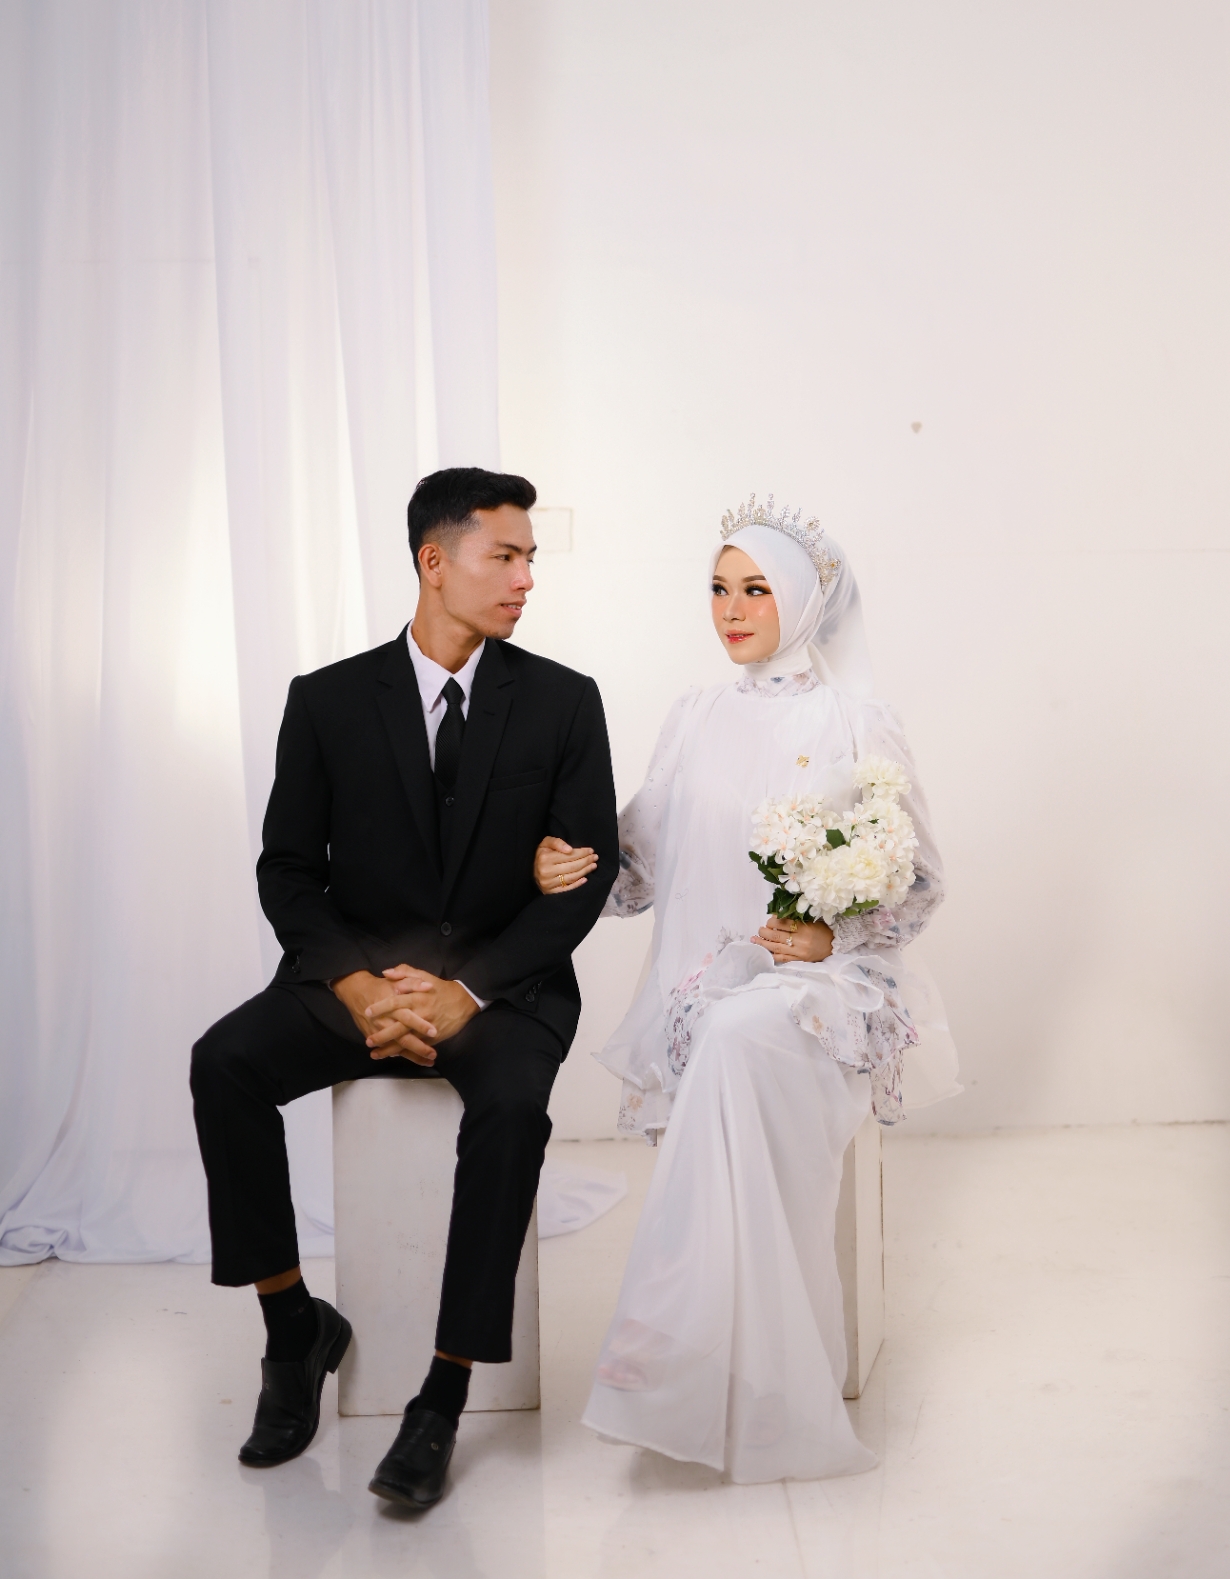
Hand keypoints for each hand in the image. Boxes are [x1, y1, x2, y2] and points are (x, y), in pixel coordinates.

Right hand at [331, 970, 438, 1065]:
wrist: (356, 991)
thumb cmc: (381, 986)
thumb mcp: (397, 980)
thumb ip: (413, 981)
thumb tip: (429, 986)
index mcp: (394, 1006)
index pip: (408, 1017)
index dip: (420, 1025)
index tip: (434, 1032)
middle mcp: (386, 1021)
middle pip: (403, 1038)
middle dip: (418, 1047)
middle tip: (433, 1054)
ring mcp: (379, 1031)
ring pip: (397, 1047)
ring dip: (412, 1056)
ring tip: (428, 1062)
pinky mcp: (373, 1036)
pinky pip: (388, 1049)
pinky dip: (400, 1055)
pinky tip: (413, 1059)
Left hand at [363, 966, 480, 1057]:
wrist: (463, 1002)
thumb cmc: (440, 988)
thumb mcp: (423, 975)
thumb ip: (404, 972)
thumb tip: (386, 972)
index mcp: (417, 997)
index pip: (395, 1002)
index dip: (380, 1008)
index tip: (367, 1012)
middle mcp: (421, 1013)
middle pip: (398, 1026)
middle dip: (382, 1035)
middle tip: (368, 1040)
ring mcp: (427, 1028)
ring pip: (406, 1040)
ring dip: (390, 1048)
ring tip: (375, 1053)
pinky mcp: (433, 1038)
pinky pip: (416, 1047)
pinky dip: (404, 1053)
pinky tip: (392, 1056)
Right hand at [534, 835, 596, 894]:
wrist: (530, 869)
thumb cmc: (541, 854)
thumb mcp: (546, 843)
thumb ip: (557, 842)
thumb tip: (570, 849)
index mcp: (545, 858)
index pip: (569, 855)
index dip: (582, 853)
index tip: (591, 851)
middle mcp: (546, 871)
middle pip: (573, 866)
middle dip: (586, 861)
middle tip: (595, 858)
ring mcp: (548, 883)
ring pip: (572, 877)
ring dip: (585, 871)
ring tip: (593, 866)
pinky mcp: (550, 892)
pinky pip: (567, 889)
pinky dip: (577, 884)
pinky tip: (585, 879)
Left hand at [756, 916, 833, 963]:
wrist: (834, 945)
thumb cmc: (822, 930)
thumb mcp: (810, 921)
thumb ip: (794, 919)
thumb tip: (776, 916)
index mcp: (805, 928)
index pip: (784, 923)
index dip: (773, 921)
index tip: (769, 920)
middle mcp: (801, 941)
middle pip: (777, 935)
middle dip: (765, 932)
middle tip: (759, 930)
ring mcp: (799, 952)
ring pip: (777, 947)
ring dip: (764, 943)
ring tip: (755, 940)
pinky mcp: (799, 960)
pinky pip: (783, 958)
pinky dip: (772, 955)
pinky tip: (765, 952)